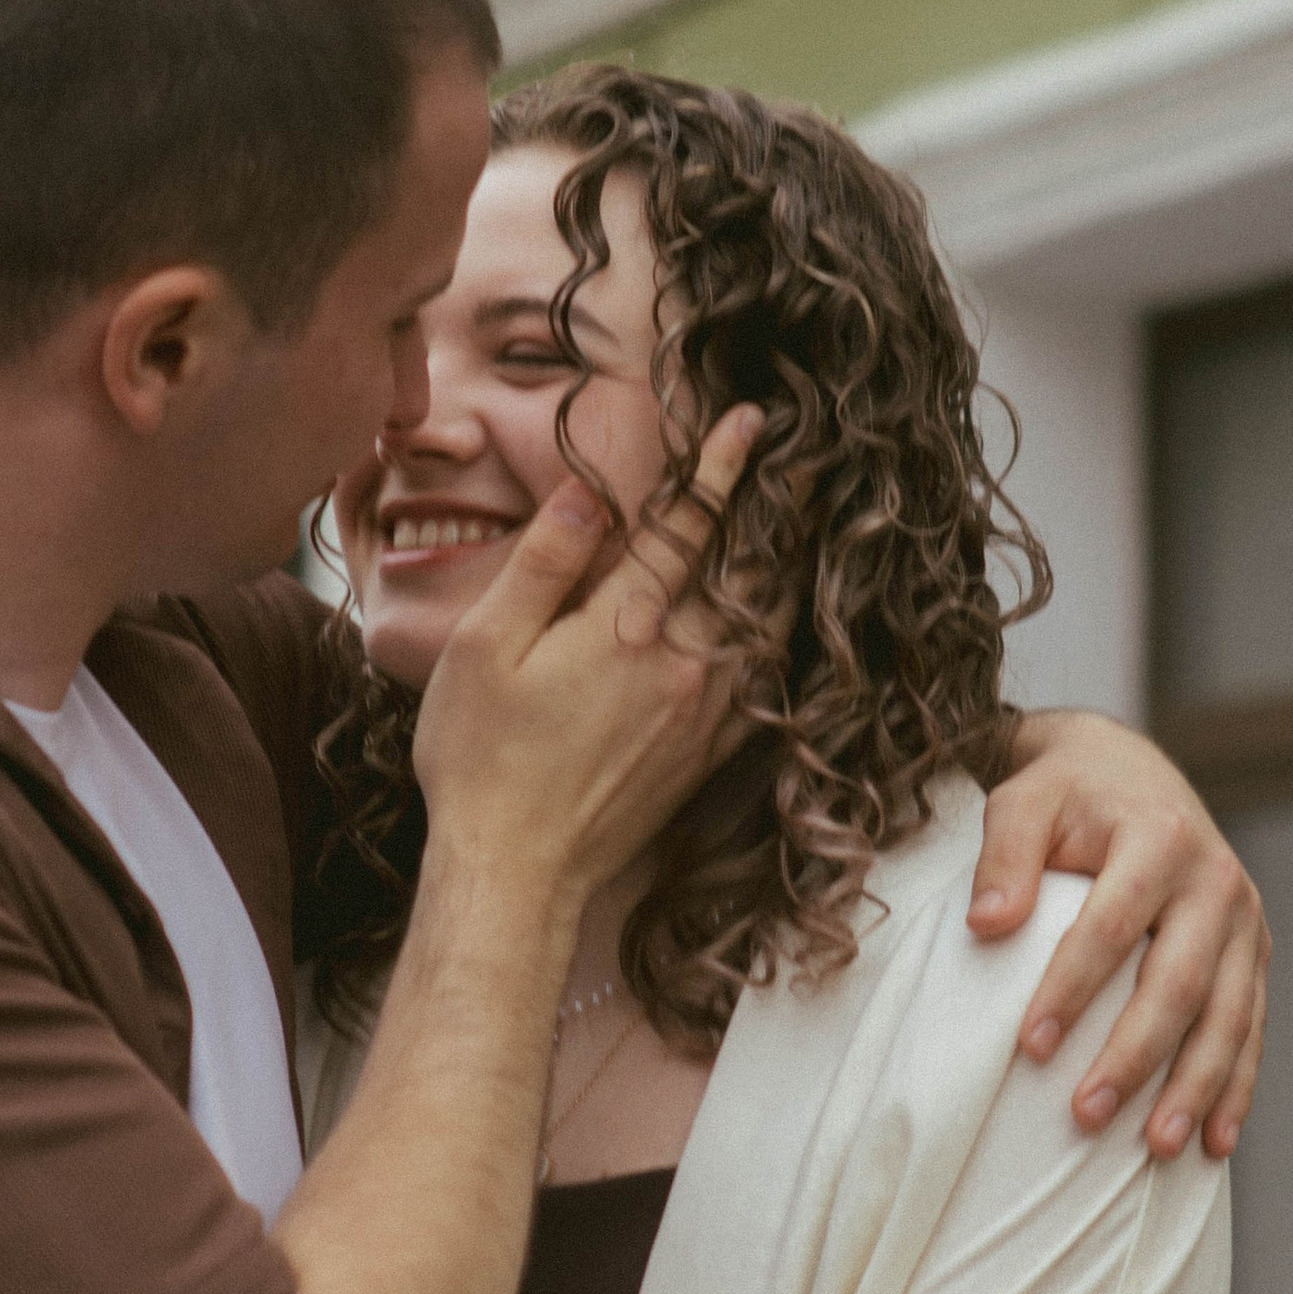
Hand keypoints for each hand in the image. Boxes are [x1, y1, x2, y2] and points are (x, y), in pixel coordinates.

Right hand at [411, 407, 762, 917]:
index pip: (686, 528)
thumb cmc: (482, 761)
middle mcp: (684, 666)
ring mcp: (705, 715)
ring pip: (770, 625)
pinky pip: (766, 683)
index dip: (720, 468)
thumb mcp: (485, 647)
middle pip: (752, 571)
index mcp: (626, 628)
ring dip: (789, 571)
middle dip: (781, 510)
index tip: (752, 421)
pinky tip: (782, 624)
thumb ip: (544, 563)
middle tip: (811, 462)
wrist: (515, 873)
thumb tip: (590, 492)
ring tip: (807, 529)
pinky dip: (781, 639)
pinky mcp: (707, 756)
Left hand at [971, 713, 1269, 1160]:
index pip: (1114, 924)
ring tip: (1156, 1148)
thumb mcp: (1024, 800)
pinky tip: (1214, 1143)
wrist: (1129, 773)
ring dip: (1195, 1088)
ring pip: (1228, 1017)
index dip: (1073, 987)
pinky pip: (1251, 1028)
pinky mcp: (1254, 955)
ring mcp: (1245, 922)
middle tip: (1085, 1115)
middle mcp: (1216, 881)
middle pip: (1181, 982)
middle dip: (1135, 1055)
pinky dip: (1235, 1087)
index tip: (1029, 1047)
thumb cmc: (1066, 795)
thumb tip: (986, 924)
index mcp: (1161, 839)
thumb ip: (1004, 855)